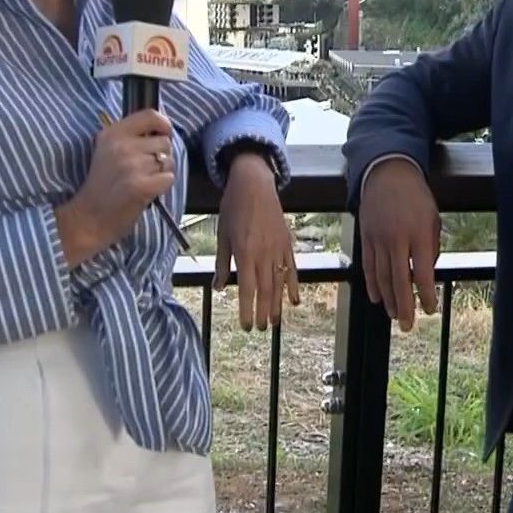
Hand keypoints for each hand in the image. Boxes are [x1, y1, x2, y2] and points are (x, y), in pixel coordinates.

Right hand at [57, 109, 176, 264]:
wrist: (89, 218)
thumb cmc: (102, 185)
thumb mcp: (107, 151)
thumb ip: (130, 137)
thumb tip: (162, 130)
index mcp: (112, 133)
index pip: (150, 115)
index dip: (164, 124)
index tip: (164, 134)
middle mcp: (122, 146)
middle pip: (165, 142)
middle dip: (162, 155)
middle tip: (145, 169)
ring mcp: (132, 166)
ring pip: (169, 161)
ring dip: (162, 172)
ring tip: (144, 181)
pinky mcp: (141, 186)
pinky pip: (169, 178)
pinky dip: (162, 186)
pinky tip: (148, 191)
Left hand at [214, 152, 299, 330]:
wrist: (254, 184)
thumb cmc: (233, 208)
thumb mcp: (222, 235)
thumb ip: (222, 264)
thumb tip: (219, 288)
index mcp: (245, 252)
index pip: (247, 289)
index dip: (247, 310)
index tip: (246, 326)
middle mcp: (264, 253)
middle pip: (266, 290)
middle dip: (263, 312)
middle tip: (261, 329)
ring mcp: (278, 248)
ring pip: (279, 282)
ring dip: (277, 304)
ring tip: (275, 322)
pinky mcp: (287, 243)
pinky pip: (291, 268)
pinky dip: (293, 285)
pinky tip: (293, 300)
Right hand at [358, 158, 440, 331]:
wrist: (387, 174)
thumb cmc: (416, 197)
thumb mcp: (433, 219)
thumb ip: (431, 248)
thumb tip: (425, 274)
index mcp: (419, 234)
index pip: (422, 273)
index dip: (425, 295)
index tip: (429, 309)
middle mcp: (397, 239)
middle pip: (399, 280)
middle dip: (404, 306)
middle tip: (407, 325)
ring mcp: (378, 239)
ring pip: (381, 276)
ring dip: (389, 299)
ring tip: (394, 315)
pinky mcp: (365, 238)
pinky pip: (368, 266)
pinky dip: (373, 284)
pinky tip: (378, 297)